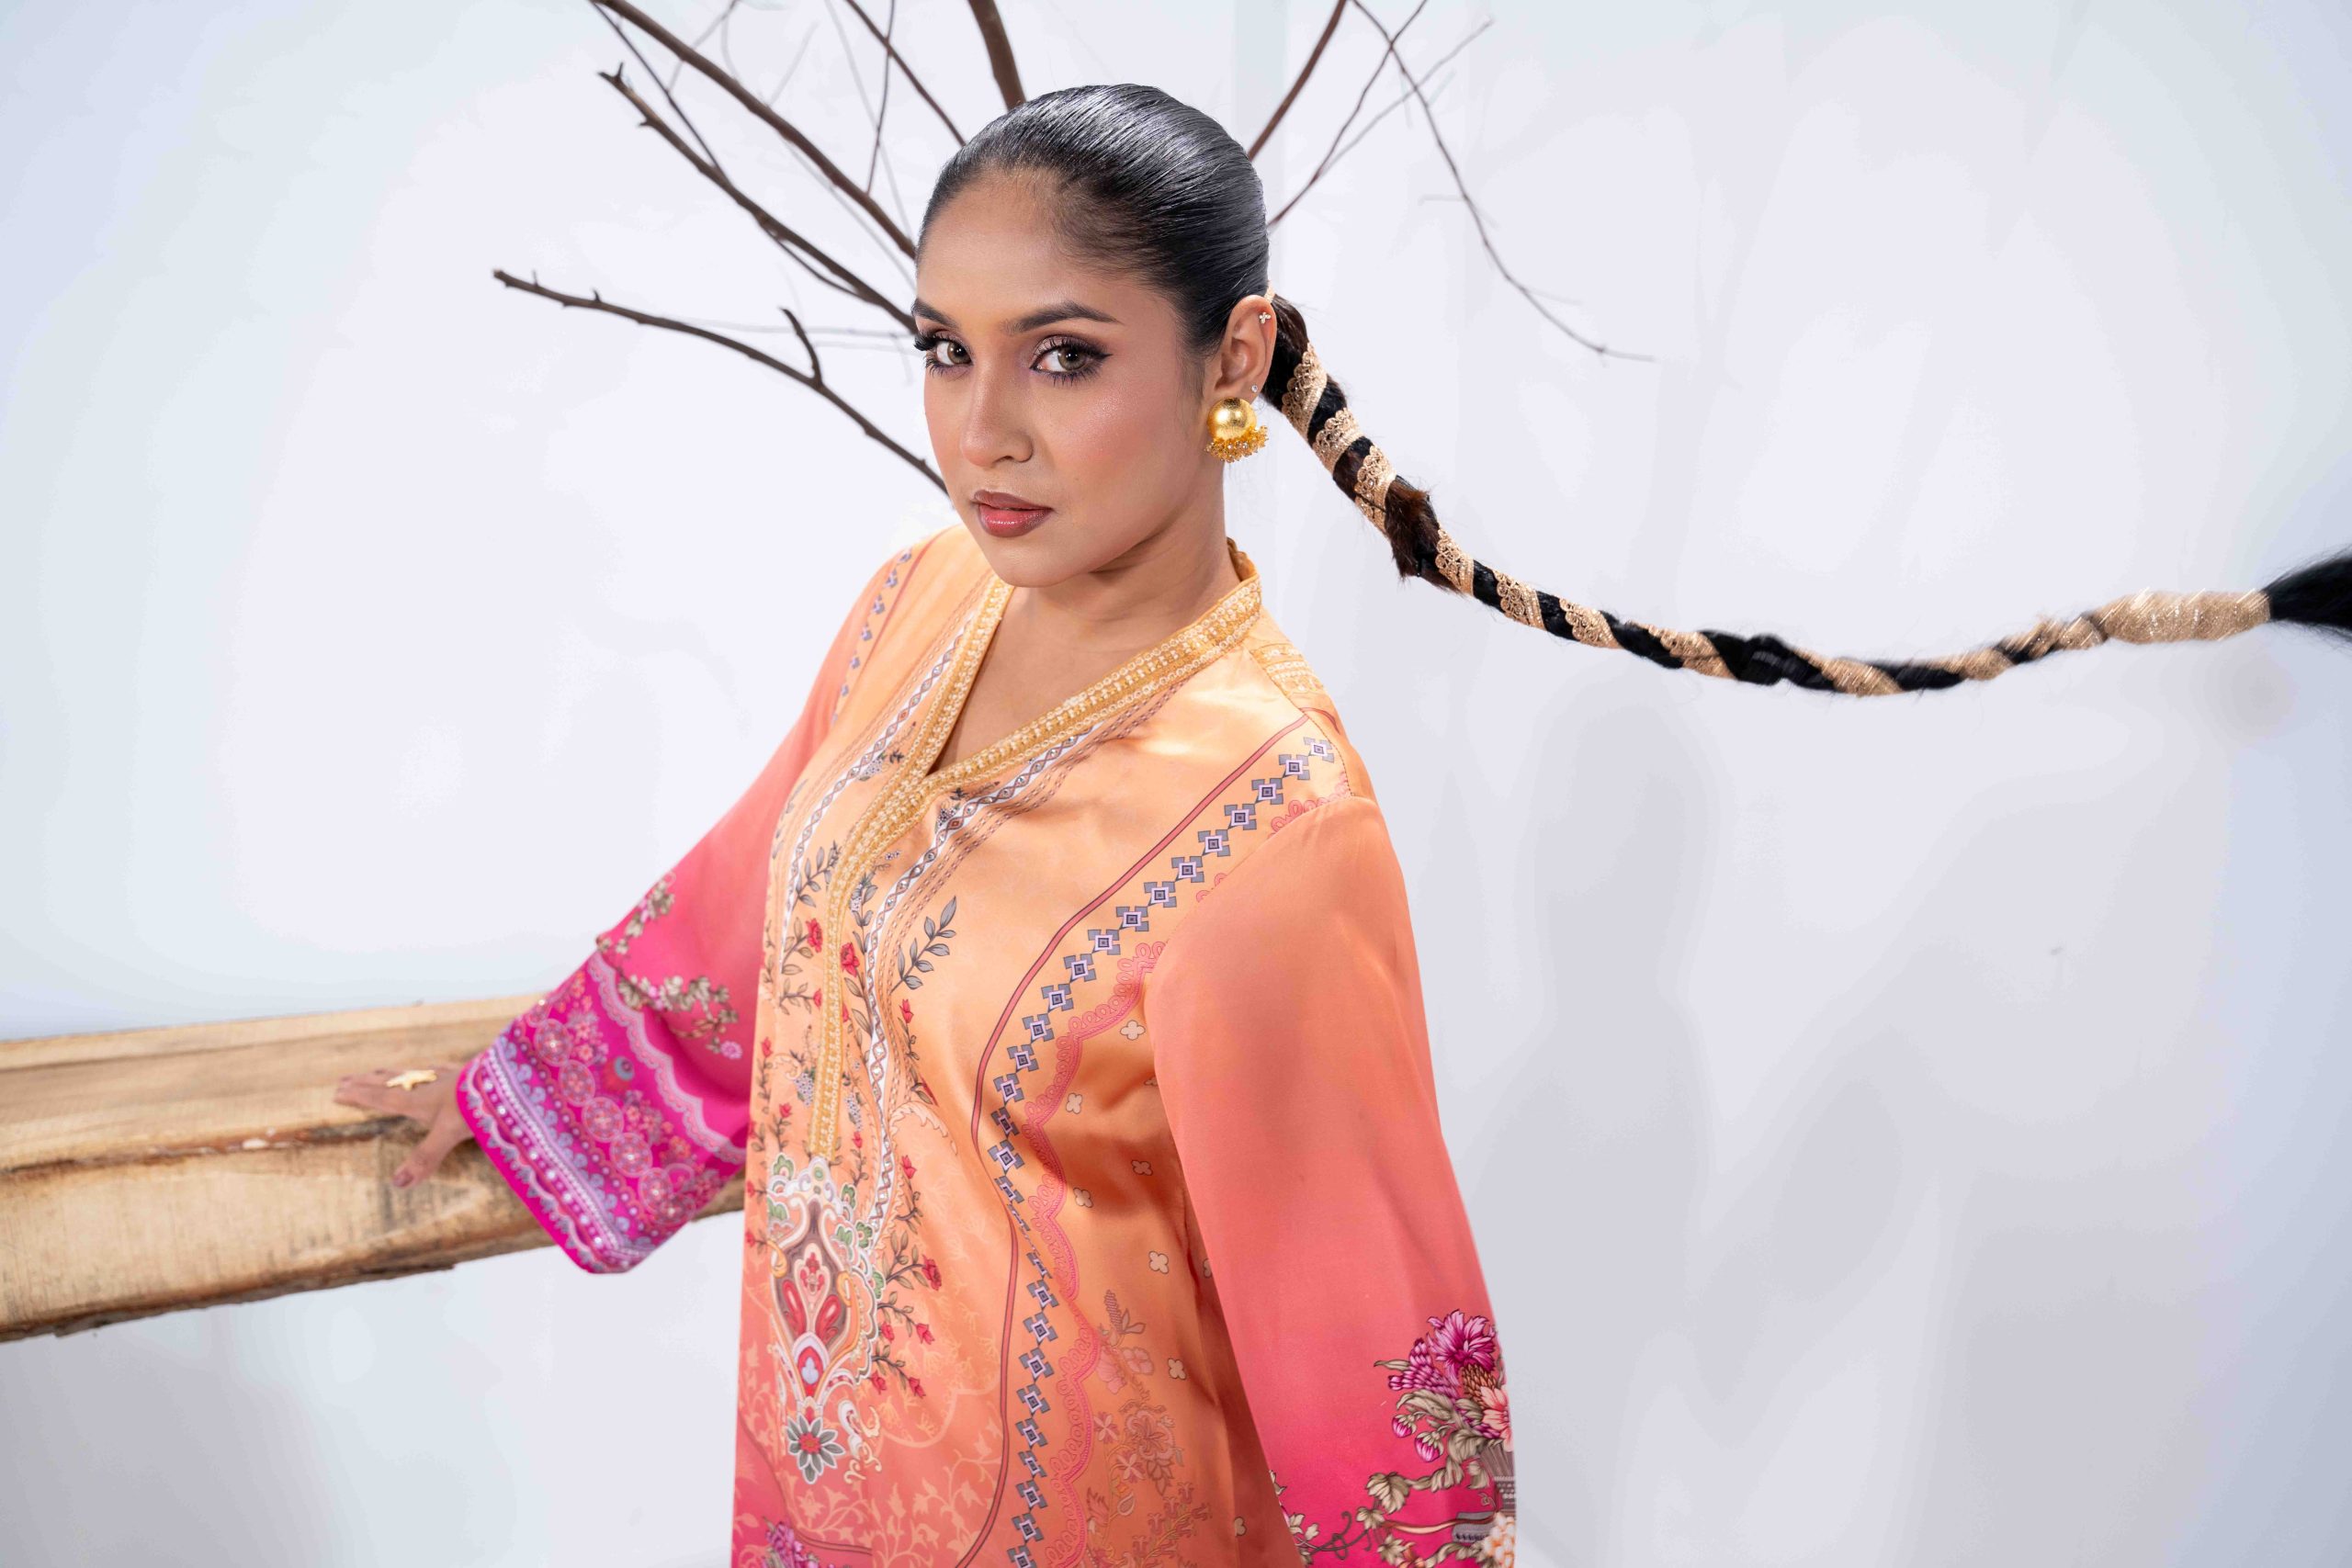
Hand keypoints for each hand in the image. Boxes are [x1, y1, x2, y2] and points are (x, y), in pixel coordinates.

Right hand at [334, 1063, 475, 1187]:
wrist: (507, 1082)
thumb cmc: (475, 1106)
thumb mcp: (447, 1134)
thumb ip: (424, 1157)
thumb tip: (398, 1183)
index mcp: (416, 1100)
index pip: (381, 1097)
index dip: (359, 1095)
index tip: (337, 1092)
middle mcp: (425, 1085)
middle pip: (388, 1082)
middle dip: (364, 1081)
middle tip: (343, 1079)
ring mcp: (443, 1075)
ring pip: (408, 1073)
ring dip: (388, 1073)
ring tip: (376, 1071)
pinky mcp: (461, 1071)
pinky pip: (434, 1067)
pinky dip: (422, 1068)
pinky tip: (428, 1066)